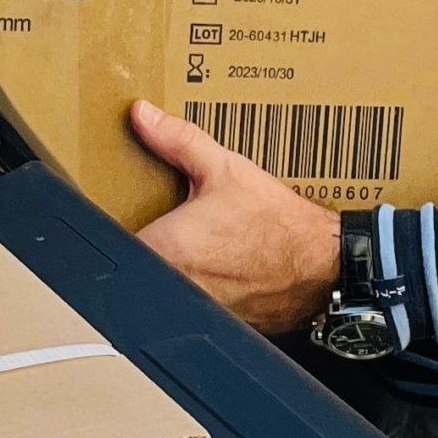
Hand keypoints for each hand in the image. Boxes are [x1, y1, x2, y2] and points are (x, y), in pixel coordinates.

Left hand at [130, 100, 341, 335]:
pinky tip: (223, 268)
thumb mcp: (224, 169)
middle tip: (175, 225)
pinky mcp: (214, 321)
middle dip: (151, 245)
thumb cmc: (277, 225)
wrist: (321, 265)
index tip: (133, 214)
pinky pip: (192, 304)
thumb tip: (145, 117)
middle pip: (138, 267)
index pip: (116, 245)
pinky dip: (200, 286)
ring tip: (204, 246)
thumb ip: (176, 140)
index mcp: (164, 248)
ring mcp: (192, 309)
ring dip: (175, 269)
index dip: (121, 227)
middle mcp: (173, 285)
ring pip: (164, 288)